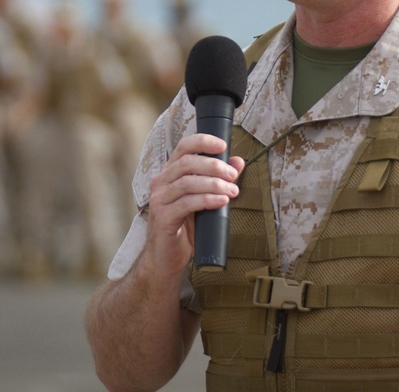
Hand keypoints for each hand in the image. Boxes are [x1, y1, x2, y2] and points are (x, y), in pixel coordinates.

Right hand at [139, 134, 244, 278]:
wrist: (167, 257)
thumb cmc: (185, 226)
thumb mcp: (205, 199)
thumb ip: (219, 179)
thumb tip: (238, 161)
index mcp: (170, 173)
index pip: (183, 147)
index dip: (202, 142)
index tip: (223, 145)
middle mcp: (161, 182)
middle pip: (186, 163)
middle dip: (214, 166)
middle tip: (233, 175)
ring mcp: (159, 200)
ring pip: (187, 182)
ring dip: (214, 184)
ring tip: (232, 191)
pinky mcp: (163, 217)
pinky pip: (186, 203)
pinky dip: (207, 200)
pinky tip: (221, 201)